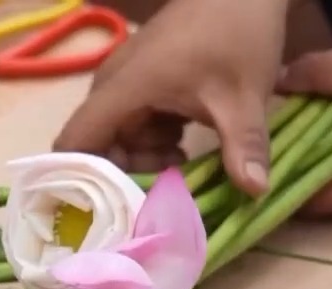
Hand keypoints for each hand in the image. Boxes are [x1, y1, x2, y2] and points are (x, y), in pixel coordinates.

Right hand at [53, 0, 290, 195]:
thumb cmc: (237, 34)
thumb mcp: (244, 96)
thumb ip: (244, 146)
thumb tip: (255, 192)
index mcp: (124, 88)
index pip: (75, 142)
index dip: (78, 181)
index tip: (103, 211)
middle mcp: (113, 86)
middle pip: (96, 146)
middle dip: (124, 175)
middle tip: (162, 190)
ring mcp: (124, 82)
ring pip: (116, 137)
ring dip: (143, 157)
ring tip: (182, 160)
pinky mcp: (139, 81)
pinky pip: (130, 122)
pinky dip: (150, 139)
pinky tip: (182, 141)